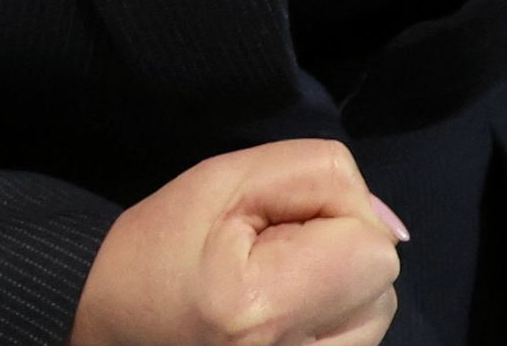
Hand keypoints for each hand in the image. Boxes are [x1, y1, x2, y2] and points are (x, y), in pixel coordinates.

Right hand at [69, 138, 405, 345]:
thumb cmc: (154, 255)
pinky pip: (357, 334)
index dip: (331, 210)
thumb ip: (315, 176)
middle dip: (338, 247)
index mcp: (264, 309)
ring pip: (376, 307)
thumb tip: (391, 224)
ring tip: (274, 283)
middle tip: (267, 252)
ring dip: (339, 282)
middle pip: (379, 278)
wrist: (115, 332)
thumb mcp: (220, 182)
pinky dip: (333, 313)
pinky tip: (285, 312)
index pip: (369, 242)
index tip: (272, 219)